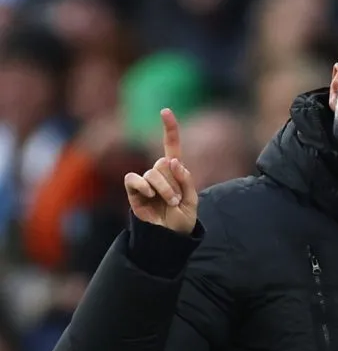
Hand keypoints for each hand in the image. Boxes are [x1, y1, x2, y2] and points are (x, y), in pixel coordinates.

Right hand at [124, 108, 197, 233]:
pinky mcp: (134, 192)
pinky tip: (148, 194)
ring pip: (153, 172)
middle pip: (164, 164)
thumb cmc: (181, 221)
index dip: (169, 129)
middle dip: (173, 183)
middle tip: (176, 201)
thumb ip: (186, 180)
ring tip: (169, 204)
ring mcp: (146, 182)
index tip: (165, 111)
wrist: (169, 239)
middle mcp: (159, 174)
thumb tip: (172, 161)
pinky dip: (142, 185)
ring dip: (164, 189)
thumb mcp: (192, 200)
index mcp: (175, 173)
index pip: (171, 147)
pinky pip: (133, 179)